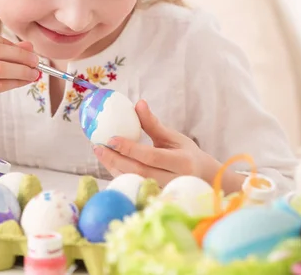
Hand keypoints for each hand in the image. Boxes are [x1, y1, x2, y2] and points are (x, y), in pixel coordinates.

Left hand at [93, 100, 227, 187]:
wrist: (202, 179)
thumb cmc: (186, 153)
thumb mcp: (174, 137)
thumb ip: (153, 123)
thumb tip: (138, 103)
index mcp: (181, 162)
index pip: (151, 156)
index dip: (130, 148)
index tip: (111, 138)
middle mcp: (174, 180)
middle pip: (139, 172)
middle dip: (115, 160)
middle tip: (98, 146)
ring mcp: (164, 192)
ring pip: (134, 182)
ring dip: (113, 168)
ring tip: (99, 152)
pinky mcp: (156, 198)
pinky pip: (134, 187)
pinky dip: (119, 175)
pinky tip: (108, 162)